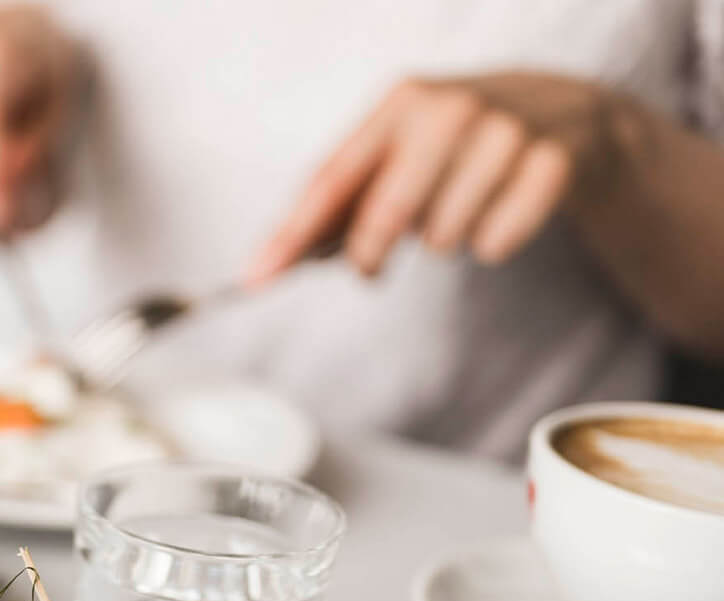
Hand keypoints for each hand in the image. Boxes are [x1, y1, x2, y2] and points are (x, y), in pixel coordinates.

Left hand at [248, 73, 617, 282]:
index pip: (332, 180)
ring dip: (442, 242)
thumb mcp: (395, 151)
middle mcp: (450, 109)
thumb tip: (273, 261)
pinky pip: (496, 243)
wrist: (562, 110)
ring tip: (455, 211)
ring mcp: (506, 132)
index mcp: (399, 104)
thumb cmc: (453, 143)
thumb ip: (336, 203)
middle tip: (370, 269)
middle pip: (387, 213)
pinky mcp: (552, 163)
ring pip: (444, 236)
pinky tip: (499, 212)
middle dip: (369, 255)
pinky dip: (491, 245)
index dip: (292, 235)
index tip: (256, 278)